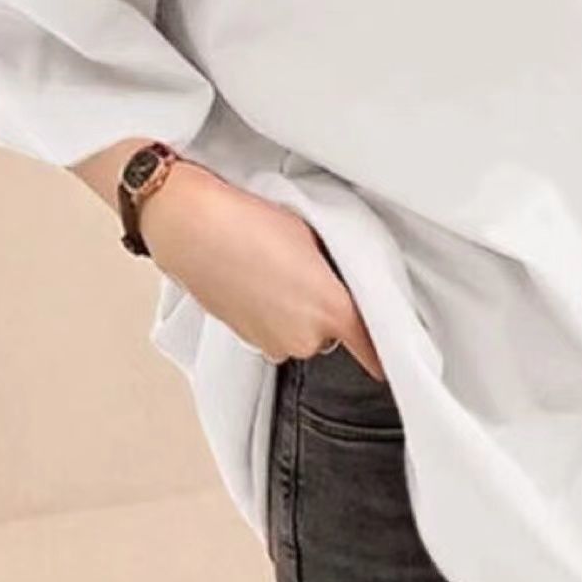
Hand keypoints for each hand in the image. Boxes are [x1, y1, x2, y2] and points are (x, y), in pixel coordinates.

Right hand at [139, 160, 384, 379]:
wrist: (191, 227)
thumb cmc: (249, 223)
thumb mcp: (313, 235)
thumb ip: (337, 269)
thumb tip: (343, 281)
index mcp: (331, 310)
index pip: (371, 345)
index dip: (383, 351)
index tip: (390, 357)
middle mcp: (305, 337)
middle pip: (333, 333)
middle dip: (327, 309)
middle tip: (310, 273)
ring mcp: (274, 343)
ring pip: (302, 334)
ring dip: (298, 314)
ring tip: (278, 274)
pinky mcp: (248, 342)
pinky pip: (275, 334)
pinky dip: (273, 316)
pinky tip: (259, 284)